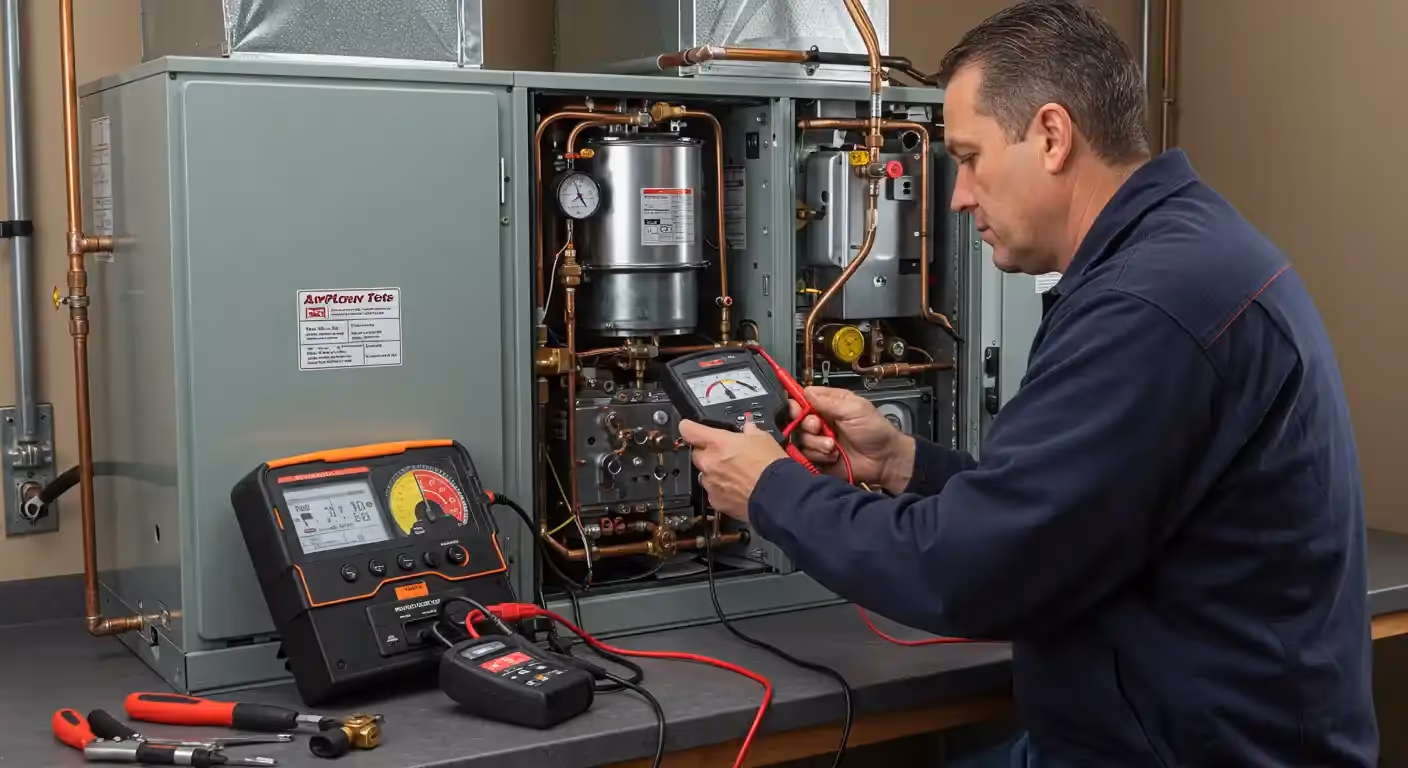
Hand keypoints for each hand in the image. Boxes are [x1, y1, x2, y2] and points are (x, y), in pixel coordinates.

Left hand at [678, 420, 787, 522]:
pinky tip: (737, 488)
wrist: (776, 495)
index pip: (688, 429)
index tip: (690, 427)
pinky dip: (721, 490)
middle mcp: (709, 462)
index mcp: (717, 442)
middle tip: (727, 454)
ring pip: (705, 474)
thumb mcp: (763, 438)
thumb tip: (748, 429)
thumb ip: (749, 432)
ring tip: (736, 474)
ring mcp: (711, 483)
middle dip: (708, 453)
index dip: (689, 427)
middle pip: (696, 453)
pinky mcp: (716, 501)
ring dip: (715, 472)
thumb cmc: (770, 467)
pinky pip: (713, 492)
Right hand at [788, 387, 915, 492]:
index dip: (796, 404)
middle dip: (807, 425)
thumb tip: (805, 392)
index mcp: (828, 405)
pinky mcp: (818, 458)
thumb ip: (829, 401)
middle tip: (819, 427)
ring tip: (833, 446)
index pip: (802, 399)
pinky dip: (818, 457)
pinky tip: (833, 456)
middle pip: (796, 420)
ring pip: (800, 440)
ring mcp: (819, 441)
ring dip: (816, 443)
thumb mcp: (855, 409)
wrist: (884, 460)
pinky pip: (805, 457)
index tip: (797, 410)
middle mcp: (821, 421)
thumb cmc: (875, 430)